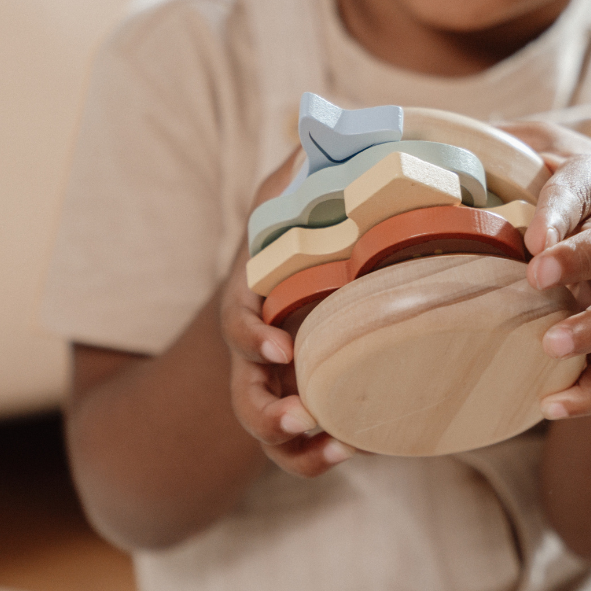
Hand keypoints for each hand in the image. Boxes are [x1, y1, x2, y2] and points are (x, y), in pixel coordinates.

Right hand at [220, 152, 356, 477]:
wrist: (280, 290)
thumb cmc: (282, 246)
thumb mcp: (279, 209)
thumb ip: (290, 178)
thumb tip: (310, 132)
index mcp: (251, 303)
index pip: (238, 324)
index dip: (253, 338)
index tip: (281, 345)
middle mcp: (256, 352)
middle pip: (243, 394)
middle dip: (266, 410)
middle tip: (299, 414)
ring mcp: (274, 385)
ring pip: (267, 430)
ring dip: (294, 444)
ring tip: (335, 444)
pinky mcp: (299, 406)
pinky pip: (296, 449)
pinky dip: (315, 458)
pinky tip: (352, 450)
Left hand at [500, 120, 590, 422]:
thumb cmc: (577, 185)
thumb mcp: (546, 144)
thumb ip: (502, 140)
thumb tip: (429, 130)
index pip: (581, 187)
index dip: (561, 209)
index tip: (534, 233)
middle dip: (580, 258)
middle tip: (538, 275)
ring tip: (552, 345)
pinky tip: (553, 405)